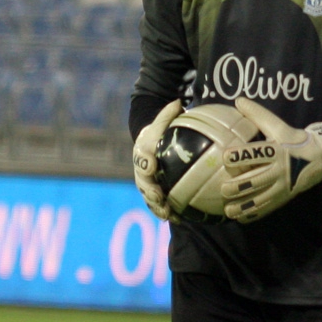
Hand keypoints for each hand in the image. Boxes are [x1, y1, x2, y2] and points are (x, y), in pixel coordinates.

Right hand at [133, 99, 182, 219]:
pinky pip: (159, 206)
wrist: (153, 147)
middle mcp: (142, 171)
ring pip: (149, 198)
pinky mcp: (154, 195)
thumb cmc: (160, 133)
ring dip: (157, 207)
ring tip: (168, 215)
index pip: (142, 156)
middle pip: (143, 183)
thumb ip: (168, 114)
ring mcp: (146, 184)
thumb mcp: (163, 121)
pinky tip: (180, 219)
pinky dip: (167, 213)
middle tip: (159, 197)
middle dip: (149, 192)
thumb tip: (178, 102)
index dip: (145, 162)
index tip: (151, 165)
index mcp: (143, 152)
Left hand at [221, 97, 321, 222]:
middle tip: (223, 189)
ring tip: (228, 210)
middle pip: (256, 180)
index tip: (224, 157)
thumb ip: (258, 114)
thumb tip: (238, 100)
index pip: (256, 153)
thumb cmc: (294, 140)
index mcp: (276, 151)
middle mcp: (278, 170)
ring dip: (243, 206)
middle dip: (238, 186)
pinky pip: (267, 208)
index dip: (239, 155)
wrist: (321, 158)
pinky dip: (253, 214)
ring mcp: (282, 186)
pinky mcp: (284, 197)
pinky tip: (240, 217)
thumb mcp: (279, 125)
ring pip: (260, 199)